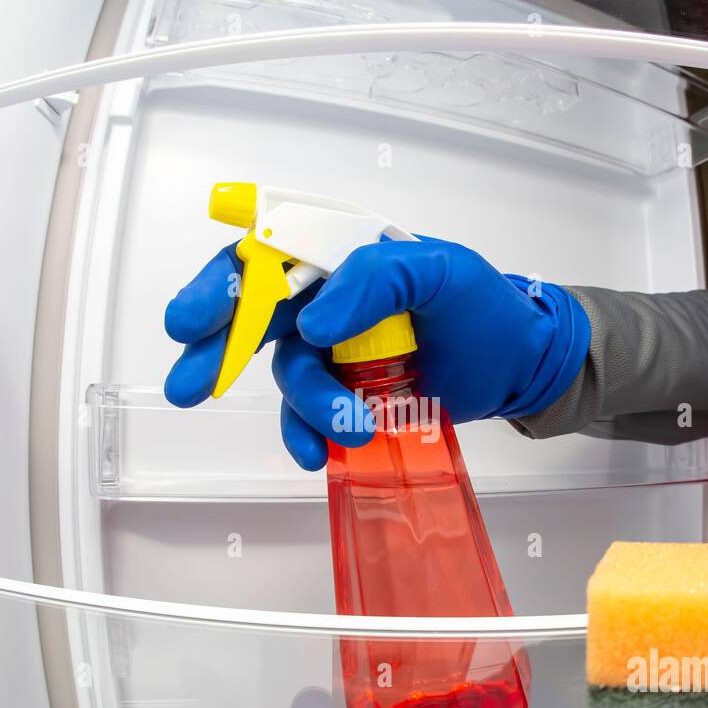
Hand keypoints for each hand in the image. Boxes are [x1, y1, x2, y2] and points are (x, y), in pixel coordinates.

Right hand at [164, 238, 589, 469]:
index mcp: (341, 255)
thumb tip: (315, 321)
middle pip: (252, 318)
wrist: (519, 366)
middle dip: (214, 352)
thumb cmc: (483, 308)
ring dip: (308, 404)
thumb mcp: (440, 273)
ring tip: (352, 424)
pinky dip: (306, 436)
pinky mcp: (345, 395)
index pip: (266, 257)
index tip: (193, 321)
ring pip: (289, 376)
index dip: (223, 287)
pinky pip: (306, 418)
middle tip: (189, 385)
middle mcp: (326, 301)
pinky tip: (318, 452)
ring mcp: (333, 352)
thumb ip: (375, 280)